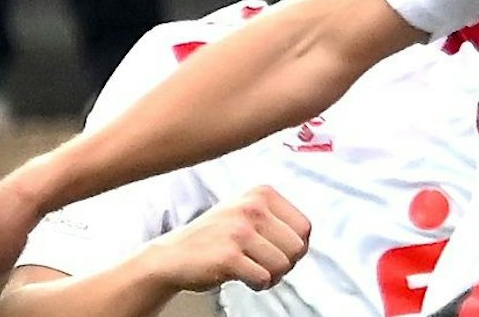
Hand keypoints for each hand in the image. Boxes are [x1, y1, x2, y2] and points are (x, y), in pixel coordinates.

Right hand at [137, 186, 310, 292]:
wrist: (172, 255)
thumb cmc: (215, 236)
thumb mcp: (247, 211)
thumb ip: (277, 217)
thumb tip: (306, 239)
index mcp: (262, 193)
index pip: (304, 226)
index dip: (296, 246)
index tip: (280, 252)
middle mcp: (252, 208)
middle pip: (297, 247)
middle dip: (286, 263)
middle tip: (266, 265)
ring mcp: (239, 231)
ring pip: (283, 264)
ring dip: (272, 276)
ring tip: (255, 271)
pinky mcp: (228, 256)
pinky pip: (264, 278)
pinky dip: (258, 284)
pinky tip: (245, 278)